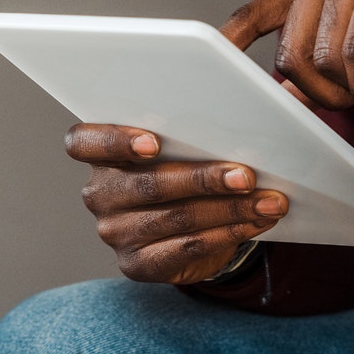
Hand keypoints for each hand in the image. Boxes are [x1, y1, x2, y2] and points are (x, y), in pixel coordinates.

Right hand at [64, 125, 288, 283]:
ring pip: (176, 218)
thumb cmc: (186, 169)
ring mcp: (116, 232)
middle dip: (204, 179)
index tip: (154, 142)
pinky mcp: (138, 264)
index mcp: (101, 156)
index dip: (115, 141)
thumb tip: (242, 88)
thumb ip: (194, 120)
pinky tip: (256, 223)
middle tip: (248, 175)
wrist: (191, 230)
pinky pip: (186, 248)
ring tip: (269, 201)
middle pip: (148, 185)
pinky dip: (228, 234)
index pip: (84, 143)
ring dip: (230, 209)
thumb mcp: (186, 143)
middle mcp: (100, 194)